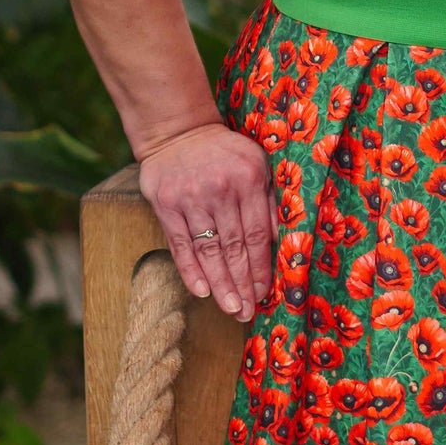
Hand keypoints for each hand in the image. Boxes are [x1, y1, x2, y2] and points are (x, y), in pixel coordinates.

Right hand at [137, 121, 278, 322]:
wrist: (179, 132)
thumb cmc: (225, 153)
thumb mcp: (257, 165)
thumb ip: (268, 201)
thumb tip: (280, 241)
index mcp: (248, 180)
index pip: (256, 234)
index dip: (260, 267)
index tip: (264, 292)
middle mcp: (219, 190)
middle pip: (233, 247)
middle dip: (242, 284)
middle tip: (248, 312)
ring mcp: (190, 198)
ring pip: (208, 250)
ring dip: (220, 284)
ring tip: (231, 309)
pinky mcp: (165, 204)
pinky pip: (180, 244)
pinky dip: (190, 270)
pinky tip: (201, 291)